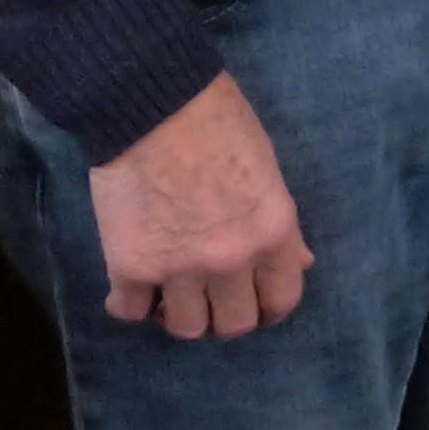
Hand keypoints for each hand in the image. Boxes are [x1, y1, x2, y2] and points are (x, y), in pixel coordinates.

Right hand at [88, 71, 312, 340]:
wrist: (150, 101)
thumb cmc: (216, 119)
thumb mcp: (268, 167)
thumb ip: (280, 224)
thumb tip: (299, 262)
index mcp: (272, 233)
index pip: (283, 299)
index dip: (269, 307)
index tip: (255, 303)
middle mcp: (231, 260)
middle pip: (235, 324)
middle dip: (224, 315)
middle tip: (209, 298)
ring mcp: (179, 269)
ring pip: (186, 328)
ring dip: (178, 314)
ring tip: (169, 294)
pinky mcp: (130, 267)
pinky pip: (130, 312)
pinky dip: (129, 303)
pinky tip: (130, 285)